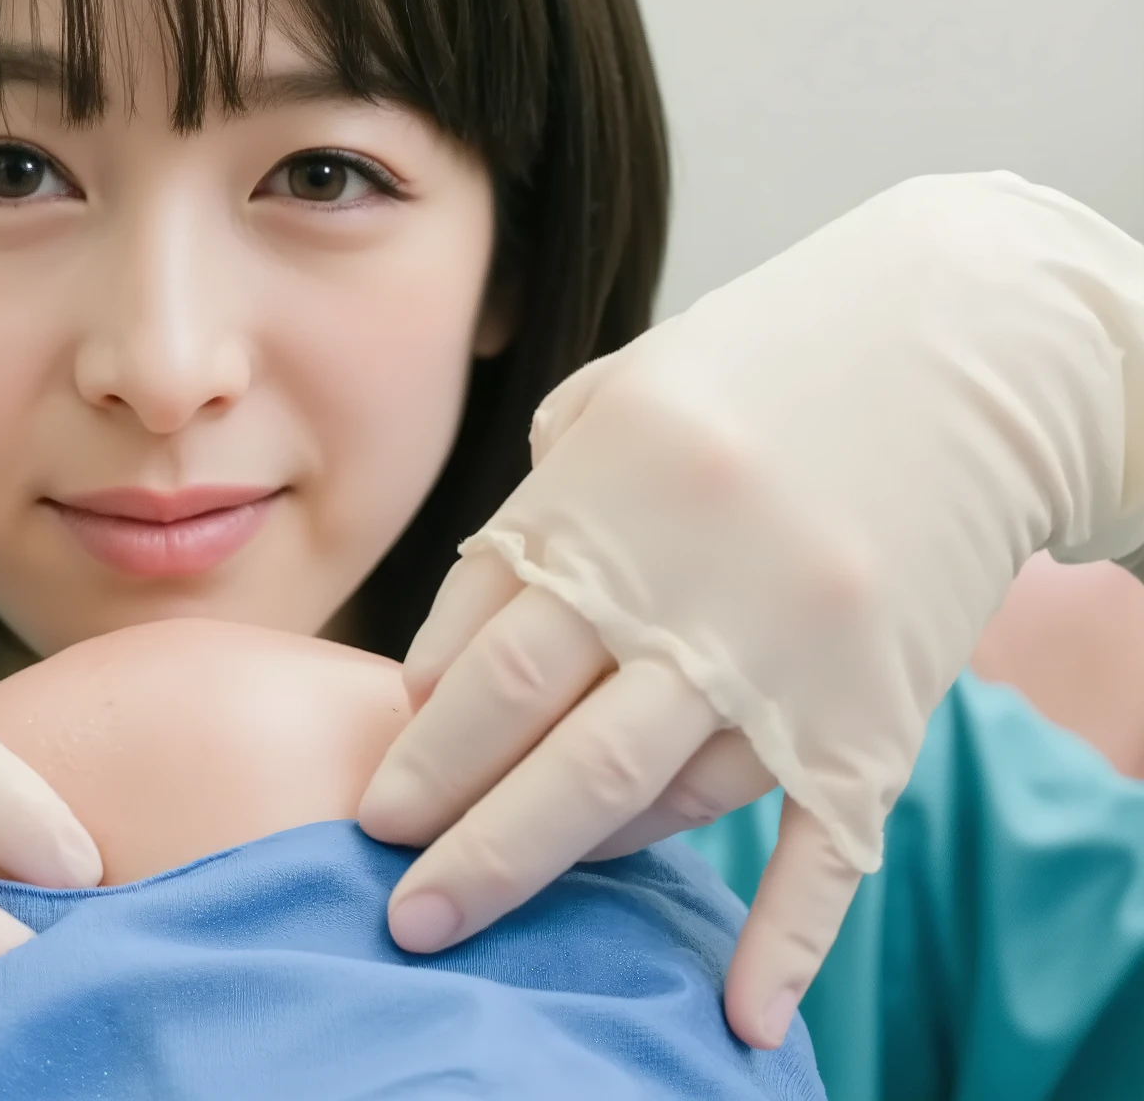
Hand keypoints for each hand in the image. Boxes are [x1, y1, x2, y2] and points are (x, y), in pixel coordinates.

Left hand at [359, 174, 1143, 1047]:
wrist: (974, 348)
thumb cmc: (776, 360)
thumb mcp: (629, 390)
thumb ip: (547, 494)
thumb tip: (478, 611)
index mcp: (602, 496)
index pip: (476, 640)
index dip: (422, 722)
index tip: (388, 777)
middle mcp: (680, 587)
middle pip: (531, 737)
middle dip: (446, 828)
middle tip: (389, 897)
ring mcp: (782, 657)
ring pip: (645, 796)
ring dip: (559, 863)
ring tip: (487, 900)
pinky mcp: (874, 708)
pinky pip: (820, 845)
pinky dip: (784, 940)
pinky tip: (737, 1015)